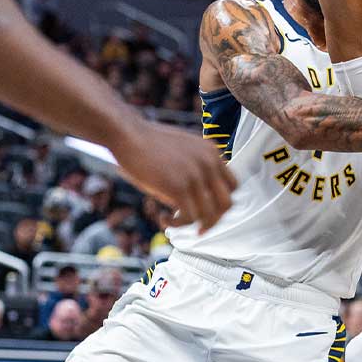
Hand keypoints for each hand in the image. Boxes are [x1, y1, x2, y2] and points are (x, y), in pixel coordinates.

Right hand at [109, 119, 237, 233]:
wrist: (128, 134)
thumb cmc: (149, 144)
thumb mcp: (184, 150)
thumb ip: (197, 167)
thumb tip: (199, 196)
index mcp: (212, 153)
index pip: (233, 186)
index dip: (221, 202)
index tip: (207, 210)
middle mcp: (209, 164)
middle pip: (226, 204)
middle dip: (213, 219)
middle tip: (198, 227)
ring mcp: (196, 175)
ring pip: (209, 215)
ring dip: (193, 225)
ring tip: (173, 221)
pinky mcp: (179, 187)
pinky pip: (189, 217)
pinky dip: (176, 224)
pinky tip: (163, 219)